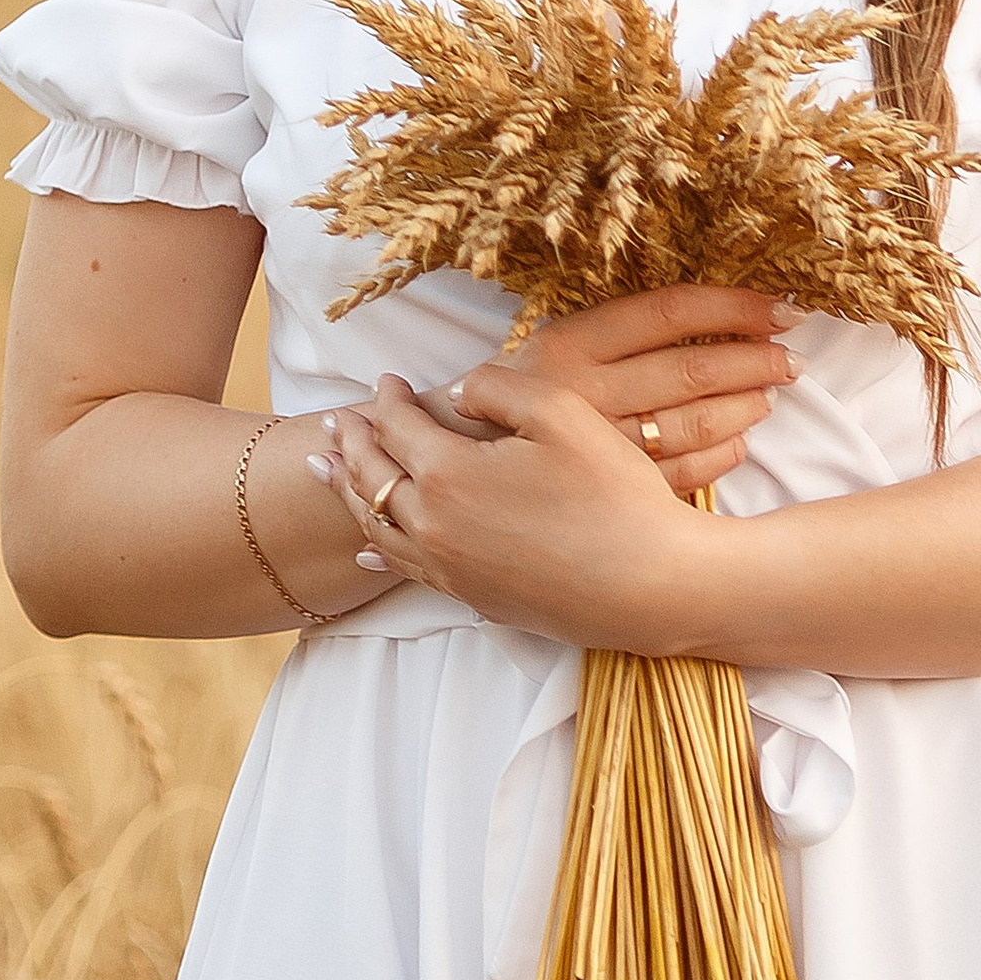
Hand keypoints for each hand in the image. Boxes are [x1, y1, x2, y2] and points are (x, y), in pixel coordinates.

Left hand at [320, 370, 731, 650]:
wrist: (652, 586)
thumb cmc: (615, 494)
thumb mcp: (561, 413)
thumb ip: (496, 387)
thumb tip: (454, 391)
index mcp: (447, 474)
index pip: (396, 427)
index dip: (386, 400)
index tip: (386, 381)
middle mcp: (433, 526)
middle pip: (373, 478)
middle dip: (352, 443)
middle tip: (337, 420)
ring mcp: (450, 568)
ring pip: (378, 527)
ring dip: (350, 494)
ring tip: (328, 473)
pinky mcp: (472, 598)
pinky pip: (405, 570)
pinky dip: (378, 550)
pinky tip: (369, 550)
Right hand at [417, 284, 796, 497]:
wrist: (435, 469)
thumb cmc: (497, 404)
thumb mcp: (541, 353)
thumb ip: (609, 337)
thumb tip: (700, 312)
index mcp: (568, 344)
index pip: (670, 311)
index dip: (735, 308)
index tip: (783, 308)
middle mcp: (581, 393)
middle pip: (691, 370)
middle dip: (755, 362)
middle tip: (793, 359)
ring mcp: (593, 449)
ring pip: (692, 426)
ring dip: (744, 409)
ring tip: (771, 396)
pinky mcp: (600, 493)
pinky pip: (680, 477)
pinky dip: (719, 459)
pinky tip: (740, 444)